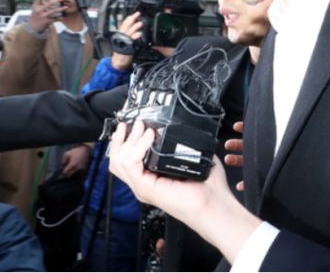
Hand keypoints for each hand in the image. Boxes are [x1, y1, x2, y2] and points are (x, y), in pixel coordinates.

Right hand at [28, 0, 66, 32]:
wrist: (31, 27)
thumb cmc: (35, 16)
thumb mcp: (34, 9)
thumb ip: (40, 3)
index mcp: (35, 5)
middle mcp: (38, 10)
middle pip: (49, 3)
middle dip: (57, 0)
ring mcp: (42, 16)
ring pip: (53, 11)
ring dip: (61, 8)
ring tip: (66, 7)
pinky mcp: (46, 22)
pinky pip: (54, 19)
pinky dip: (59, 18)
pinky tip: (63, 16)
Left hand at [61, 144, 90, 176]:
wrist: (85, 150)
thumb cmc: (75, 152)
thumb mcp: (67, 154)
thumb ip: (63, 160)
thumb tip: (63, 166)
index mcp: (72, 165)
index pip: (66, 172)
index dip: (63, 173)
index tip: (62, 172)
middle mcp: (77, 168)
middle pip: (69, 175)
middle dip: (66, 174)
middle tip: (65, 171)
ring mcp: (81, 169)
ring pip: (74, 175)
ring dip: (71, 173)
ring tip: (70, 170)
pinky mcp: (83, 169)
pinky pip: (78, 173)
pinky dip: (75, 172)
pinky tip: (74, 169)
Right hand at [108, 120, 260, 263]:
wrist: (214, 204)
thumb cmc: (208, 188)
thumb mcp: (192, 158)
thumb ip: (182, 144)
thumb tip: (181, 128)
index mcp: (150, 178)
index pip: (124, 159)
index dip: (126, 140)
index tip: (136, 124)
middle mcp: (143, 183)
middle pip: (116, 160)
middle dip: (122, 138)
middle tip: (135, 124)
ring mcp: (142, 187)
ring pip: (118, 161)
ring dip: (130, 140)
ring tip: (143, 129)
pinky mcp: (145, 188)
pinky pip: (130, 163)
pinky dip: (138, 147)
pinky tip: (149, 138)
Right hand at [110, 12, 143, 70]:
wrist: (118, 63)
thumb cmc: (122, 54)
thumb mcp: (124, 42)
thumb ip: (129, 36)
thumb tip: (136, 30)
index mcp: (120, 34)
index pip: (124, 24)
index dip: (129, 18)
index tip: (134, 14)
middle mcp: (121, 36)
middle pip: (126, 26)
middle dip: (132, 19)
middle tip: (138, 14)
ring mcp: (123, 41)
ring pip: (129, 32)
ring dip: (134, 27)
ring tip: (140, 23)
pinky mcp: (126, 47)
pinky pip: (131, 40)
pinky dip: (135, 37)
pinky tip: (139, 34)